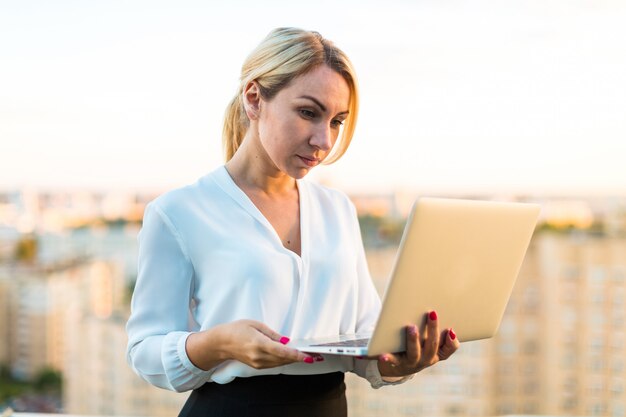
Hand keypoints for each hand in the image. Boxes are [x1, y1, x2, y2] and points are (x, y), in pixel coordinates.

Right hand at [186, 319, 317, 370]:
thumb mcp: (255, 324)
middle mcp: (258, 356)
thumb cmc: (237, 329)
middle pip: (284, 359)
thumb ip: (272, 334)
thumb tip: (286, 341)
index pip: (282, 351)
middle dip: (300, 358)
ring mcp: (257, 363)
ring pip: (281, 363)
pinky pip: (275, 364)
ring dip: (294, 360)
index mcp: (258, 344)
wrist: (221, 343)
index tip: (308, 357)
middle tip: (316, 355)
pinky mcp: (257, 366)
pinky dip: (285, 360)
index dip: (296, 355)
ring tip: (309, 356)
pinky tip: (293, 356)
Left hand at [375, 311, 459, 377]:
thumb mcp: (428, 342)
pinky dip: (388, 358)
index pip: (448, 349)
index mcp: (436, 353)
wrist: (398, 366)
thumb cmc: (417, 347)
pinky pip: (393, 361)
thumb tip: (438, 316)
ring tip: (412, 328)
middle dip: (432, 329)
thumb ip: (434, 331)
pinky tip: (383, 354)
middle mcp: (426, 359)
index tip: (450, 329)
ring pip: (415, 353)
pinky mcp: (397, 363)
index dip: (451, 341)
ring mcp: (412, 362)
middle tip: (431, 314)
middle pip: (432, 346)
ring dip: (414, 340)